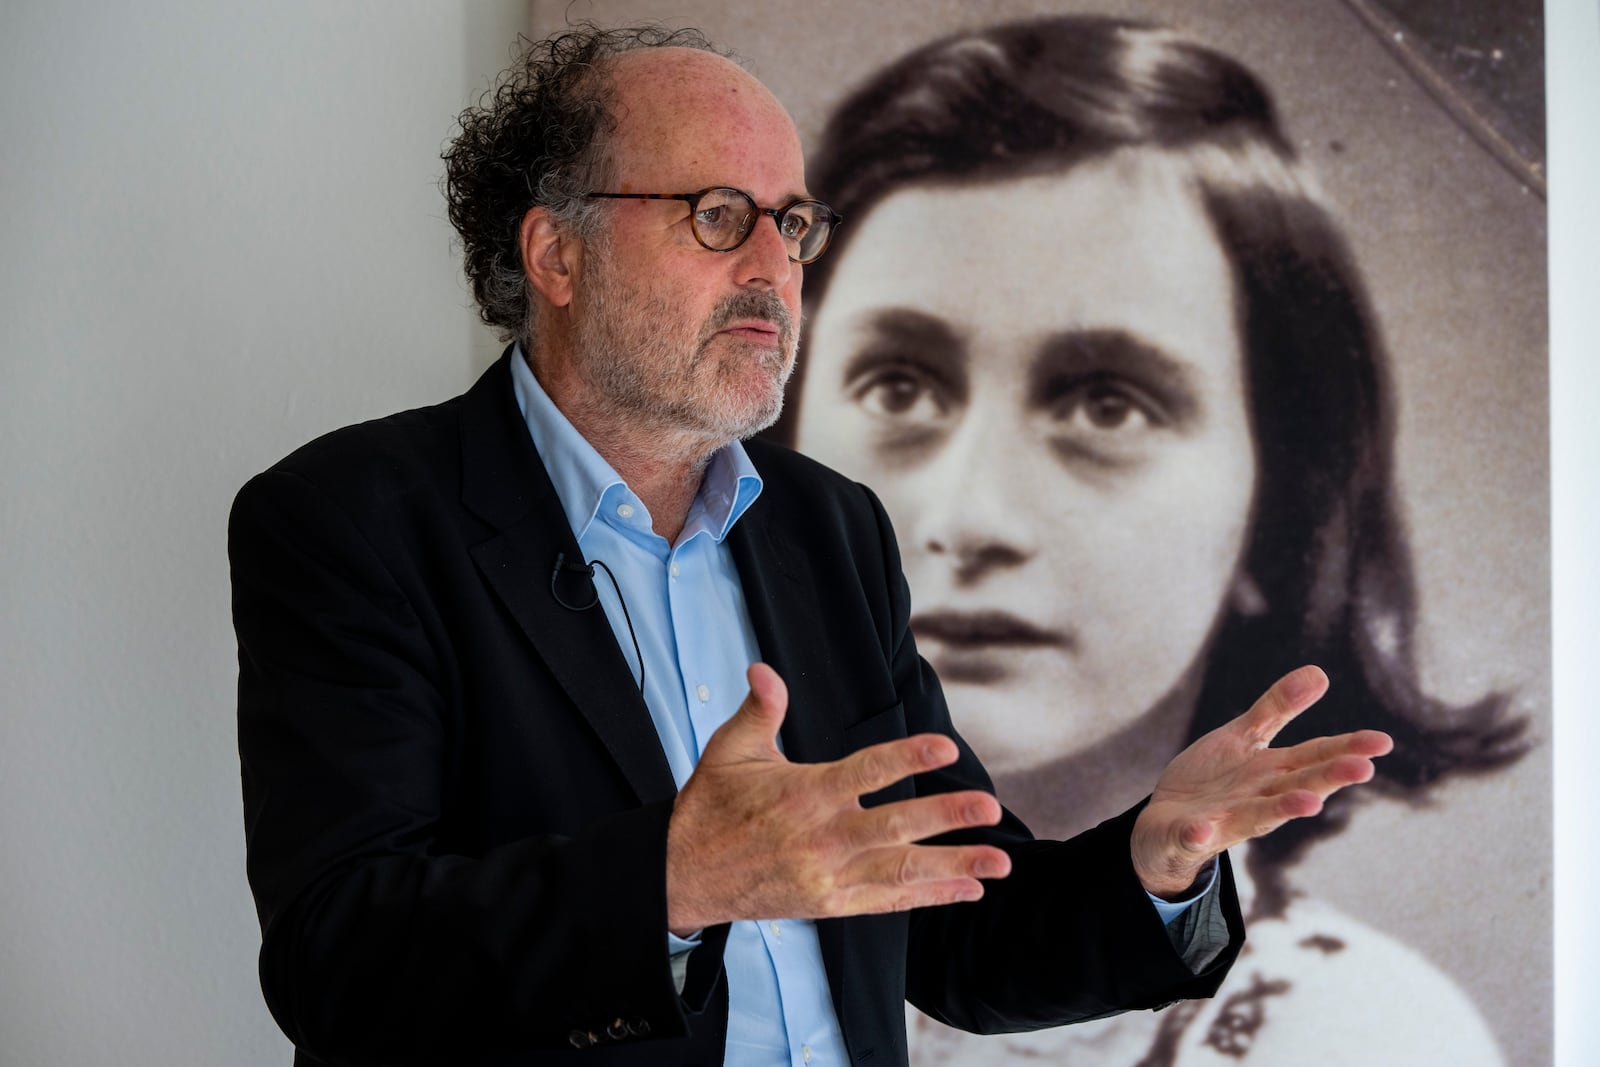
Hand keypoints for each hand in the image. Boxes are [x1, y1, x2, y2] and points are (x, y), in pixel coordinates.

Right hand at [664, 663, 1012, 934]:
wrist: (683, 876)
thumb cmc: (710, 807)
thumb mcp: (729, 750)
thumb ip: (760, 709)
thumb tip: (764, 669)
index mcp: (801, 795)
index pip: (864, 772)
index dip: (906, 758)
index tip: (946, 747)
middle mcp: (820, 840)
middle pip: (893, 828)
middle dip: (945, 817)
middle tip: (989, 807)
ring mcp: (828, 877)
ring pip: (901, 871)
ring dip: (953, 865)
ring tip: (998, 861)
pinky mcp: (831, 905)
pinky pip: (888, 902)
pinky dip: (929, 896)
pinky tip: (966, 888)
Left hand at [1130, 665, 1393, 897]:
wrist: (1165, 822)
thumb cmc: (1214, 780)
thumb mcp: (1244, 738)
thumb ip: (1277, 708)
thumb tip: (1319, 672)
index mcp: (1273, 773)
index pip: (1315, 757)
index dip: (1348, 749)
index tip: (1383, 742)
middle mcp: (1258, 798)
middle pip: (1299, 786)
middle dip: (1329, 778)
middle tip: (1363, 769)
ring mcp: (1225, 819)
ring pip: (1258, 815)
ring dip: (1284, 809)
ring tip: (1311, 804)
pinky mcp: (1189, 835)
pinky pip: (1194, 836)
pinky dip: (1198, 834)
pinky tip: (1201, 829)